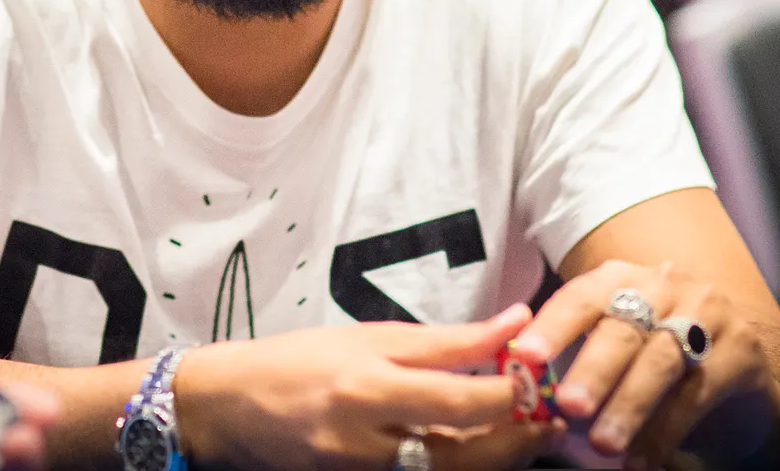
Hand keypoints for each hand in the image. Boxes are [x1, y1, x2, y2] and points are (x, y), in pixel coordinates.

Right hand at [173, 303, 564, 470]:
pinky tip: (477, 452)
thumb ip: (446, 339)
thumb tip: (514, 323)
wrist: (230, 408)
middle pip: (464, 454)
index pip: (458, 397)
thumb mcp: (370, 337)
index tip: (537, 377)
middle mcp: (364, 440)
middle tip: (549, 420)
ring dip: (496, 460)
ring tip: (523, 435)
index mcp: (367, 387)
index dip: (509, 392)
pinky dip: (457, 468)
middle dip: (517, 440)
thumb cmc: (299, 362)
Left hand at [507, 260, 779, 469]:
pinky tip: (643, 458)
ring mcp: (708, 313)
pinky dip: (665, 430)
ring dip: (629, 405)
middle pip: (622, 329)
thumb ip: (577, 363)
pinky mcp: (741, 350)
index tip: (529, 356)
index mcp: (622, 279)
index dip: (554, 325)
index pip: (582, 296)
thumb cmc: (655, 356)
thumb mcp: (615, 347)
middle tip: (569, 405)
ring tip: (604, 444)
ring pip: (660, 360)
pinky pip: (698, 391)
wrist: (738, 365)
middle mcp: (665, 286)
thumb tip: (535, 399)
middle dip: (593, 370)